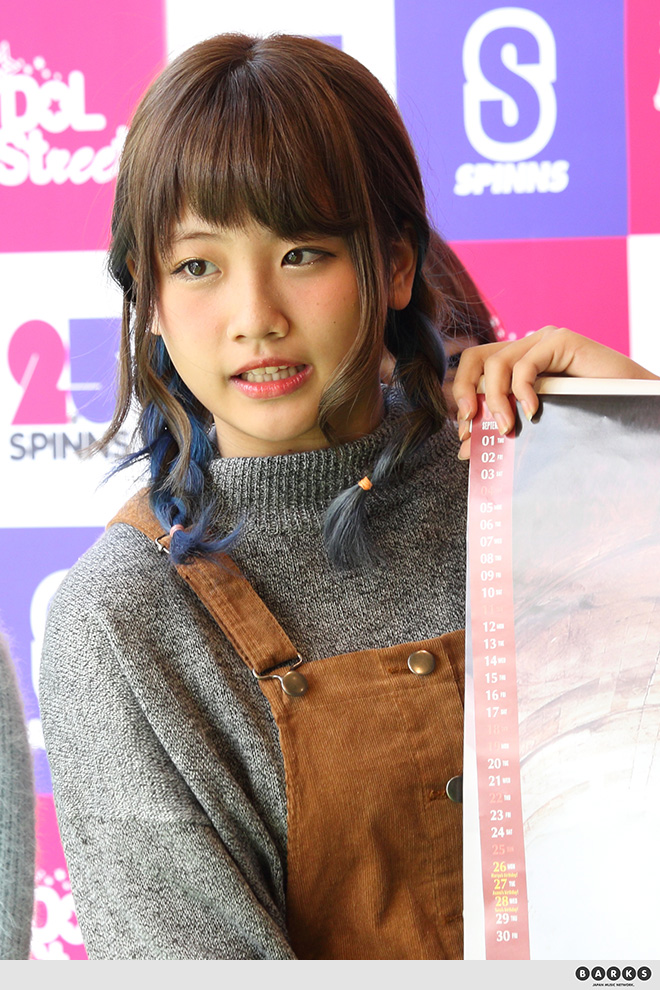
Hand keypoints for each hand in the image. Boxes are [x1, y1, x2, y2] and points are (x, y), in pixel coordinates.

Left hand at [452, 326, 659, 458]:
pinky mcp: (560, 340)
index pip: (474, 368)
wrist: (633, 406)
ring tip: (508, 429)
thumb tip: (465, 450)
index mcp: (516, 362)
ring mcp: (543, 340)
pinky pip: (526, 365)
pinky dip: (521, 392)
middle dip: (465, 394)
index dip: (461, 397)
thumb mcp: (536, 423)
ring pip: (497, 364)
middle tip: (472, 428)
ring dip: (495, 402)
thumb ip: (503, 429)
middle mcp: (526, 346)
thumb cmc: (587, 416)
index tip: (466, 433)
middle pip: (476, 359)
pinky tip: (532, 412)